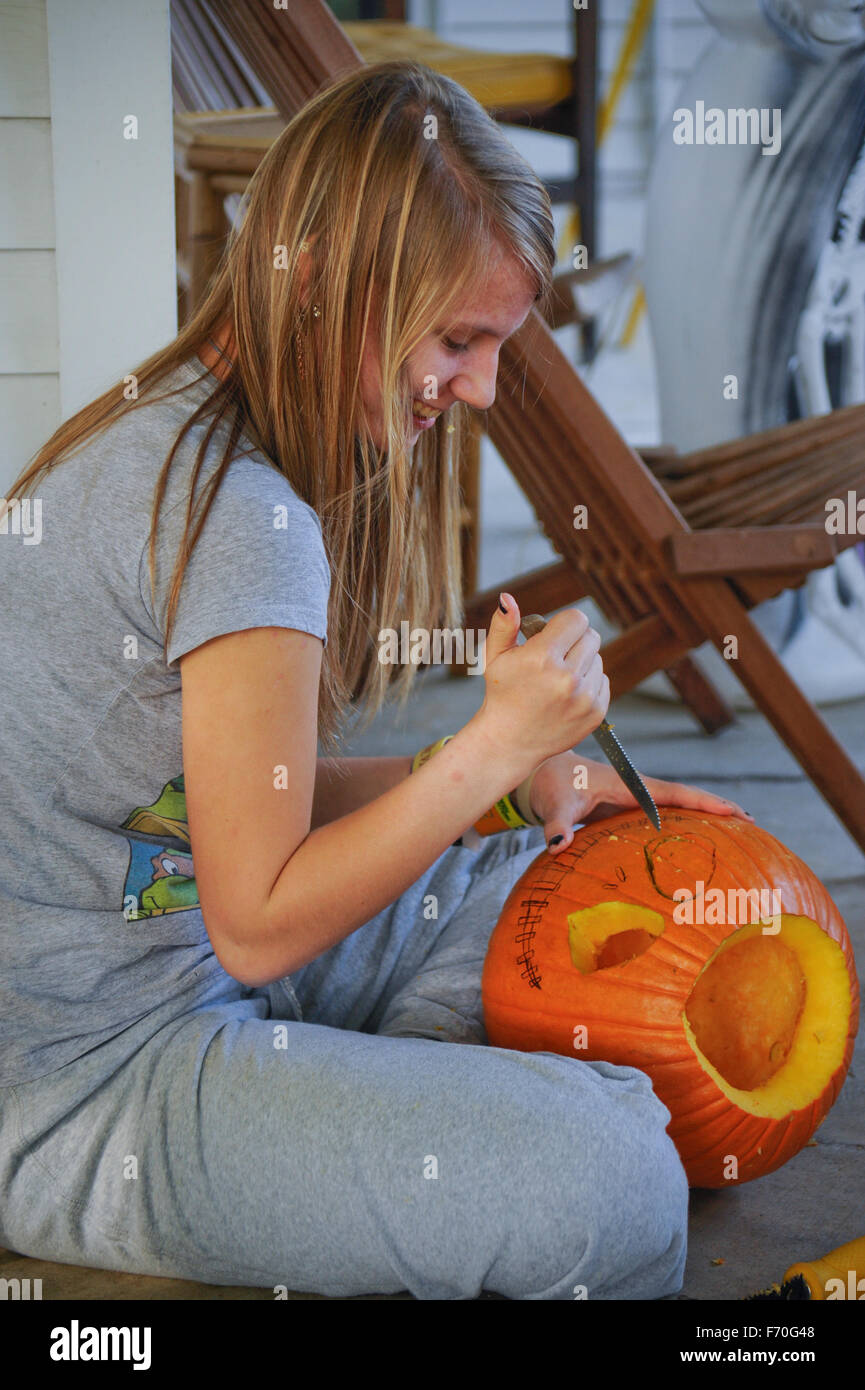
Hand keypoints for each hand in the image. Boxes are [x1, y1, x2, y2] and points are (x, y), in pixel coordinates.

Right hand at [478, 595, 609, 773]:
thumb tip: (507, 598)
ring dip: (581, 662)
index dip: (564, 624)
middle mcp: (566, 678)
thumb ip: (504, 625)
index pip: (576, 619)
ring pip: (597, 659)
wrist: (509, 742)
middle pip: (590, 636)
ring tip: (557, 679)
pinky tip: (567, 694)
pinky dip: (588, 683)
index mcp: (542, 658)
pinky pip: (603, 681)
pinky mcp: (596, 712)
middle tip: (555, 657)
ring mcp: (584, 697)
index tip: (554, 634)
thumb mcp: (495, 656)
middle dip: (574, 641)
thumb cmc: (501, 694)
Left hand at [520, 754, 753, 853]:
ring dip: (706, 817)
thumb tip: (558, 845)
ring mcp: (635, 802)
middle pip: (685, 799)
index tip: (734, 811)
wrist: (542, 775)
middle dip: (718, 808)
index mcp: (629, 785)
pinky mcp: (628, 813)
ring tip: (740, 833)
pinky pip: (662, 820)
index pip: (674, 793)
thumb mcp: (554, 803)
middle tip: (753, 823)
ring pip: (677, 809)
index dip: (703, 801)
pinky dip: (684, 826)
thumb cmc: (551, 784)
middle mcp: (637, 791)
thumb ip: (557, 824)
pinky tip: (700, 842)